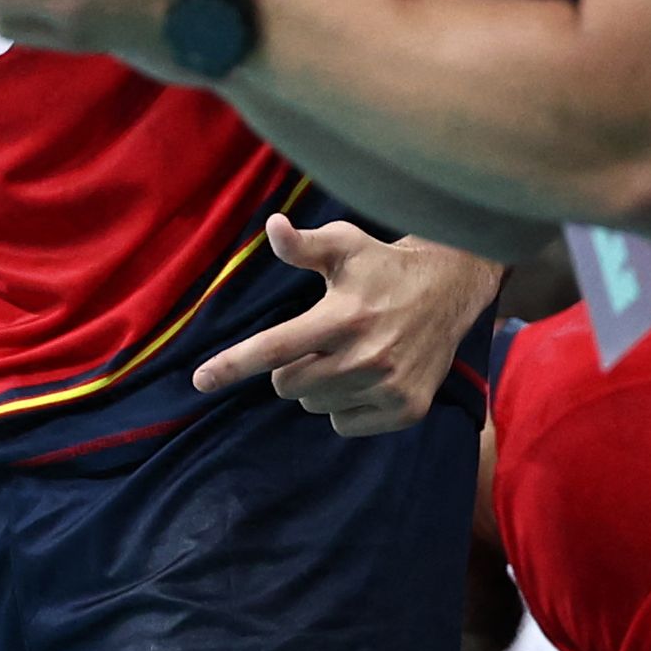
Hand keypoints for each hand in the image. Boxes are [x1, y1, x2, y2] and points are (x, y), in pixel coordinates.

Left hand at [189, 218, 498, 436]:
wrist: (450, 290)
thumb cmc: (383, 265)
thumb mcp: (345, 245)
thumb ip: (303, 245)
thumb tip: (273, 226)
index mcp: (342, 317)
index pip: (274, 348)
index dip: (231, 365)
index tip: (199, 380)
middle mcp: (366, 357)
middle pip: (288, 385)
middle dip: (290, 367)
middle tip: (316, 340)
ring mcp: (388, 388)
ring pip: (315, 405)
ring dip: (319, 385)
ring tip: (348, 353)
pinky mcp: (406, 410)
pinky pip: (344, 424)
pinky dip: (346, 405)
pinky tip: (368, 375)